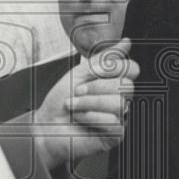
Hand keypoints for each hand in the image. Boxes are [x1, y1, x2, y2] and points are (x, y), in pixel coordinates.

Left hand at [33, 38, 138, 168]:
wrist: (46, 125)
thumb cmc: (60, 101)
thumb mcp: (80, 72)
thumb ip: (105, 58)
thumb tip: (126, 42)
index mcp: (113, 82)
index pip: (132, 69)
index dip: (113, 67)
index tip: (93, 71)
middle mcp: (119, 99)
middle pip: (127, 85)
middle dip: (96, 87)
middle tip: (78, 91)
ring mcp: (119, 117)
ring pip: (119, 103)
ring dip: (89, 102)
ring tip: (75, 106)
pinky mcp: (115, 135)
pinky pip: (113, 121)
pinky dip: (91, 117)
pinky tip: (81, 119)